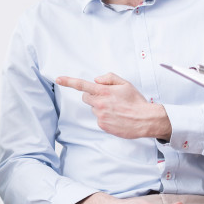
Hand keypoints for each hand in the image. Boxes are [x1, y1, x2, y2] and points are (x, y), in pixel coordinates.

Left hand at [56, 73, 170, 139]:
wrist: (145, 120)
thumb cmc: (136, 101)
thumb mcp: (125, 83)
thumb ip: (109, 78)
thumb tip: (96, 80)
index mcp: (104, 91)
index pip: (82, 85)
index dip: (69, 81)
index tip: (58, 79)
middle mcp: (100, 103)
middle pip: (86, 98)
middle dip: (93, 96)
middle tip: (108, 98)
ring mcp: (100, 115)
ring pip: (93, 108)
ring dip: (101, 107)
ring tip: (116, 109)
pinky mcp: (103, 125)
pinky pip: (99, 119)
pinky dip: (105, 117)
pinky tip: (116, 117)